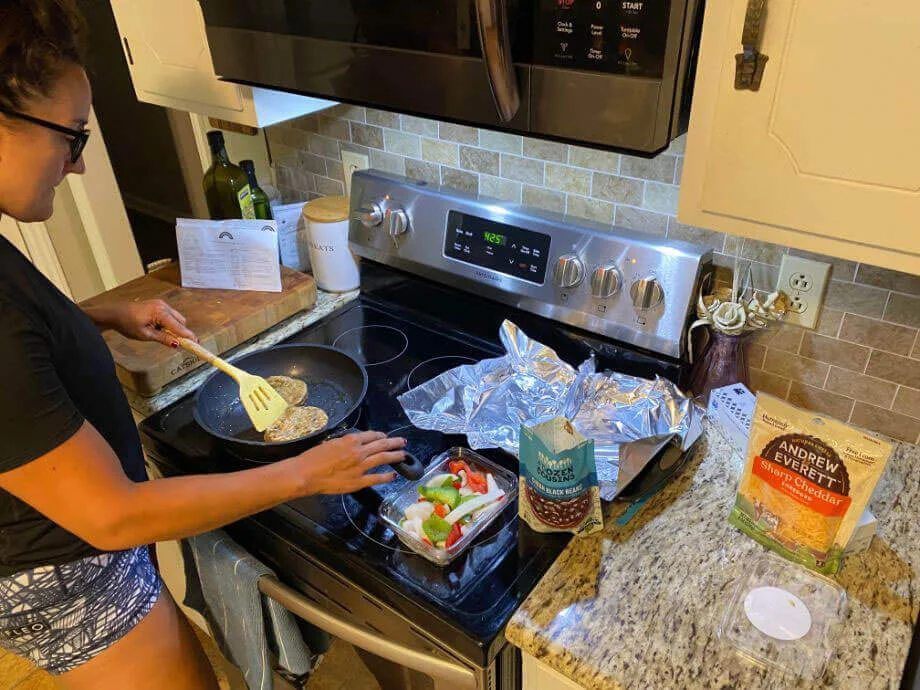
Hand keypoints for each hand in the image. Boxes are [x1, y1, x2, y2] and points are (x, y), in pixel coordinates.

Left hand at [110, 299, 196, 346]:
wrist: (114, 313)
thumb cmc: (127, 324)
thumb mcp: (145, 335)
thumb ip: (163, 338)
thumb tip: (177, 344)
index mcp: (160, 313)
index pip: (179, 327)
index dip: (188, 336)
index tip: (197, 344)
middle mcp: (163, 306)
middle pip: (181, 322)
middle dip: (180, 332)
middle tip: (173, 343)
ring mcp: (161, 304)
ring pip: (176, 318)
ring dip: (173, 328)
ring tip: (159, 334)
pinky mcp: (157, 304)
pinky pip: (169, 315)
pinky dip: (168, 323)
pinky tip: (157, 328)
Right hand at [290, 432, 405, 494]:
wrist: (305, 474)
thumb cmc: (312, 458)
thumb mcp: (329, 443)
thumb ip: (342, 443)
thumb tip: (349, 444)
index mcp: (350, 440)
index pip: (371, 435)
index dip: (381, 435)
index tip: (385, 436)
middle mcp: (359, 451)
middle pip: (382, 444)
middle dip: (394, 442)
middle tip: (402, 442)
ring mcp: (360, 467)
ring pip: (383, 458)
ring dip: (395, 455)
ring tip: (404, 455)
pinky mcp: (358, 481)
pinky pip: (377, 478)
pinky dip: (387, 476)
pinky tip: (394, 475)